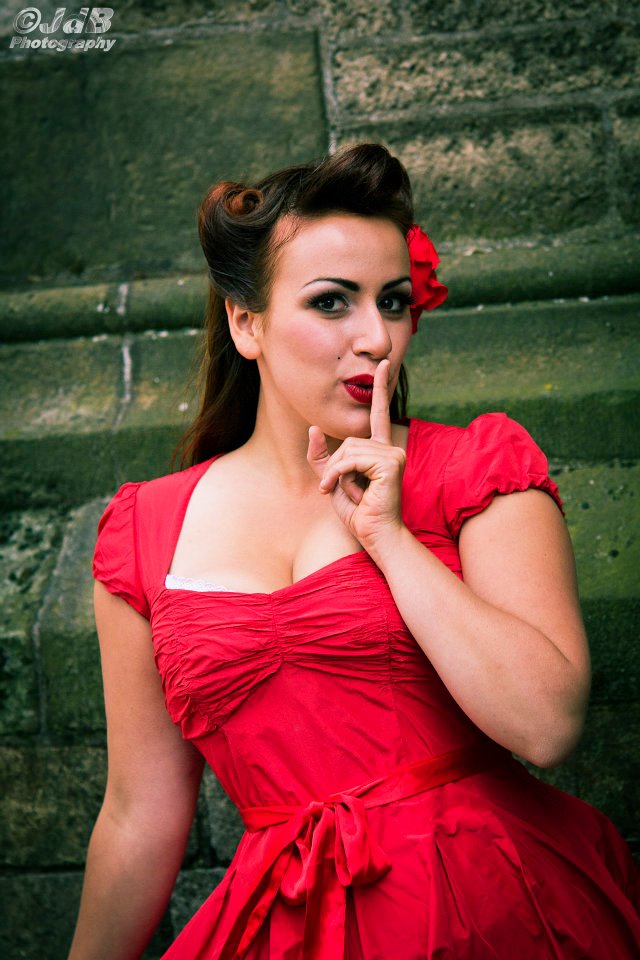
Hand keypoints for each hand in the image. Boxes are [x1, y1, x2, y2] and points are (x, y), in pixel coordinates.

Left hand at [306, 359, 406, 551]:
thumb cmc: (359, 513)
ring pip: (347, 451)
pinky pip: (352, 461)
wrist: (376, 536)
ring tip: (344, 493)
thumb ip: (322, 457)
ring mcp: (393, 455)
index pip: (379, 413)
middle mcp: (389, 448)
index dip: (380, 388)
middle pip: (348, 441)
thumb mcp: (333, 482)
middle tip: (338, 490)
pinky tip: (346, 492)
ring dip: (336, 475)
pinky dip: (340, 477)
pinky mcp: (390, 465)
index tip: (383, 364)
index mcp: (380, 450)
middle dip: (335, 467)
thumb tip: (313, 428)